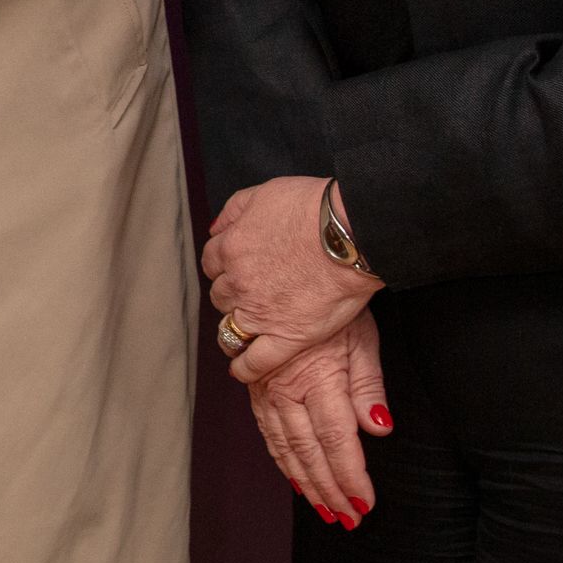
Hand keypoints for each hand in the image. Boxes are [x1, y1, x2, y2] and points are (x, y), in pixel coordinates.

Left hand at [203, 176, 377, 384]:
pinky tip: (241, 369)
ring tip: (245, 329)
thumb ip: (235, 210)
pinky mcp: (287, 336)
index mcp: (231, 247)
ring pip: (231, 327)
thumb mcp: (264, 193)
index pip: (212, 262)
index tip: (235, 270)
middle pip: (221, 295)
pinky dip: (245, 367)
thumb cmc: (313, 208)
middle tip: (250, 294)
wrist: (349, 233)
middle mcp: (239, 282)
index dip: (224, 266)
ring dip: (235, 326)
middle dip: (232, 294)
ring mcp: (260, 312)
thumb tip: (217, 228)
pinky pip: (256, 360)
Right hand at [249, 310, 391, 527]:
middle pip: (308, 452)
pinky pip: (266, 430)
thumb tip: (379, 428)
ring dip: (304, 481)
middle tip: (347, 518)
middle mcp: (287, 388)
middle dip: (329, 489)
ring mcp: (267, 388)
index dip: (350, 477)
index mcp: (317, 379)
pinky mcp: (256, 385)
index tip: (365, 504)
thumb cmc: (334, 301)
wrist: (293, 269)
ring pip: (284, 446)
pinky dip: (281, 458)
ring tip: (324, 508)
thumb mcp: (363, 339)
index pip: (337, 442)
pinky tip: (294, 475)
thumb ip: (368, 387)